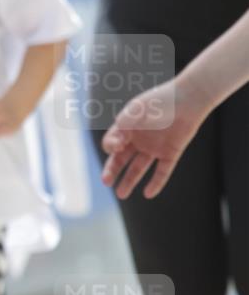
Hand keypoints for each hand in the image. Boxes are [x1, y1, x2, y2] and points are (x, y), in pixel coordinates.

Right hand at [101, 80, 206, 198]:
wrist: (188, 99)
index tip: (117, 146)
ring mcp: (154, 147)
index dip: (111, 147)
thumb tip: (114, 143)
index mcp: (128, 128)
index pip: (112, 143)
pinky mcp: (170, 153)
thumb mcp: (137, 109)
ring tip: (121, 194)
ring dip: (129, 181)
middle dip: (112, 170)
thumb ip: (123, 123)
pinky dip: (156, 183)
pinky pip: (162, 171)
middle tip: (106, 182)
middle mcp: (139, 140)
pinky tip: (148, 194)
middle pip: (121, 159)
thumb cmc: (161, 100)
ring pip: (139, 168)